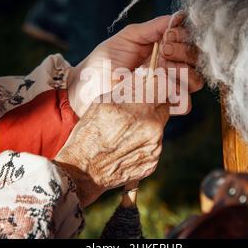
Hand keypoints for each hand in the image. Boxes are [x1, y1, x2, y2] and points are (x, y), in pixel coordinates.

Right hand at [55, 76, 168, 206]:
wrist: (82, 171)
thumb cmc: (88, 134)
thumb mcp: (103, 102)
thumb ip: (128, 89)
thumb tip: (144, 75)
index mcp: (139, 109)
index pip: (161, 85)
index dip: (154, 83)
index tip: (149, 85)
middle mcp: (151, 128)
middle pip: (164, 105)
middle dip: (153, 103)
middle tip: (137, 108)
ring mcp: (154, 147)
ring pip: (159, 126)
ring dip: (148, 124)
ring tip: (126, 132)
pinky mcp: (153, 162)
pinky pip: (154, 144)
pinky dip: (144, 142)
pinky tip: (127, 146)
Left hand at [67, 13, 203, 117]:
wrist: (87, 85)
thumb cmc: (105, 60)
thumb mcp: (129, 37)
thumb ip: (154, 27)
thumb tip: (180, 15)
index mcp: (166, 49)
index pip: (190, 40)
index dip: (184, 36)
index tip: (168, 35)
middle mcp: (172, 68)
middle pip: (197, 59)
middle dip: (183, 51)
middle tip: (164, 50)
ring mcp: (169, 88)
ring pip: (195, 80)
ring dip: (182, 71)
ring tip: (160, 68)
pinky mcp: (163, 106)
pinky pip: (185, 104)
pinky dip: (178, 94)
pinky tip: (160, 86)